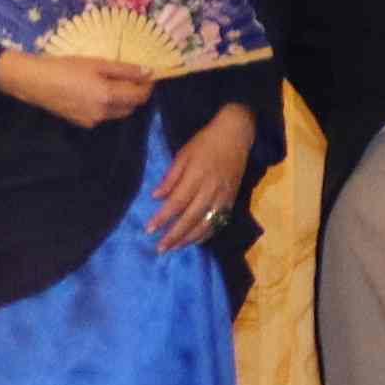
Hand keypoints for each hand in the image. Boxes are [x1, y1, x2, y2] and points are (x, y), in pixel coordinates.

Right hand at [0, 48, 156, 130]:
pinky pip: (104, 115)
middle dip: (136, 94)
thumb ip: (125, 69)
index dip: (148, 86)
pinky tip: (96, 91)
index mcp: (108, 96)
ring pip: (118, 113)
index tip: (149, 74)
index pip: (140, 96)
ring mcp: (93, 121)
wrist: (35, 82)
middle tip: (133, 76)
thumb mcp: (96, 63)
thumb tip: (148, 72)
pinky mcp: (82, 123)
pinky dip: (108, 105)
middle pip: (131, 107)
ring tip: (114, 82)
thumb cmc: (65, 67)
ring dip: (123, 100)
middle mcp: (103, 113)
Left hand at [144, 107, 258, 248]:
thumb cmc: (205, 142)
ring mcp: (223, 197)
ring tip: (174, 248)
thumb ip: (170, 177)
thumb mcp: (183, 154)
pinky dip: (205, 235)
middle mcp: (210, 190)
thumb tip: (155, 197)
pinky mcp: (231, 200)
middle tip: (160, 248)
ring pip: (205, 225)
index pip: (177, 203)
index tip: (149, 230)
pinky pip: (218, 223)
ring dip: (189, 239)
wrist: (236, 136)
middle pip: (190, 218)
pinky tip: (194, 241)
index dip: (162, 218)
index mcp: (196, 176)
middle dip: (174, 235)